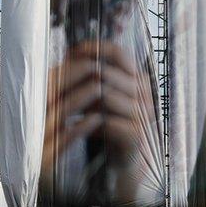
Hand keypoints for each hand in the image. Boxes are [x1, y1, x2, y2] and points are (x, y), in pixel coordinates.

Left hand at [41, 40, 156, 172]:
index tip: (70, 53)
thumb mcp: (100, 94)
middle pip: (106, 73)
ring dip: (82, 102)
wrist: (124, 157)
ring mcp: (144, 113)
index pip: (117, 52)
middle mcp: (145, 92)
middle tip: (60, 88)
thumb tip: (70, 52)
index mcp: (139, 77)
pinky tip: (79, 127)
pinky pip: (107, 121)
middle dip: (79, 79)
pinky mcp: (136, 133)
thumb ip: (91, 74)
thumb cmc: (110, 122)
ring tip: (68, 109)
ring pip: (105, 95)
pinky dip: (88, 123)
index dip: (93, 48)